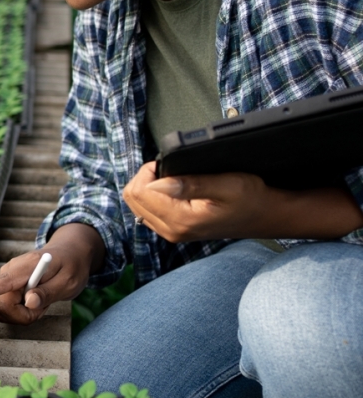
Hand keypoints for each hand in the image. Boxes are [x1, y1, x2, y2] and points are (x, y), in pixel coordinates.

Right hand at [0, 224, 102, 324]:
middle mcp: (11, 272)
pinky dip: (24, 310)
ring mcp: (9, 278)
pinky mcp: (9, 286)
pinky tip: (36, 299)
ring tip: (43, 301)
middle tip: (43, 308)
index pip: (1, 283)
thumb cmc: (72, 265)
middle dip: (22, 315)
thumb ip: (48, 292)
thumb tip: (29, 302)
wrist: (71, 253)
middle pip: (3, 305)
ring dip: (25, 313)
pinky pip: (10, 307)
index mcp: (25, 268)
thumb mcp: (68, 281)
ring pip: (6, 309)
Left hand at [122, 162, 268, 242]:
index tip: (168, 164)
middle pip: (132, 198)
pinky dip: (153, 196)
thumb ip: (189, 184)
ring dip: (147, 186)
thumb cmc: (250, 198)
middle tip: (169, 170)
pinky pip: (147, 210)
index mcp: (180, 220)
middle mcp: (170, 230)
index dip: (149, 171)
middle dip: (145, 178)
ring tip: (172, 178)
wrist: (265, 216)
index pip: (139, 192)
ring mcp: (170, 232)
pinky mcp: (173, 230)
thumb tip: (156, 183)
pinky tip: (171, 189)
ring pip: (136, 205)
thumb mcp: (226, 184)